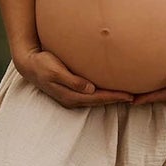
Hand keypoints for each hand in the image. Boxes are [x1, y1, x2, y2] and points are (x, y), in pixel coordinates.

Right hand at [14, 47, 133, 106]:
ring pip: (97, 99)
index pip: (98, 98)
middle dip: (117, 99)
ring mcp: (72, 97)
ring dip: (111, 97)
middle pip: (100, 101)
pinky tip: (110, 88)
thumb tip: (89, 88)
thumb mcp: (54, 71)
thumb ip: (71, 80)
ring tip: (128, 94)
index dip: (114, 97)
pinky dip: (103, 93)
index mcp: (70, 96)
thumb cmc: (42, 64)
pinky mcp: (71, 91)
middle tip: (137, 96)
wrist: (29, 64)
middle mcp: (73, 99)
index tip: (130, 95)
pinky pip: (91, 95)